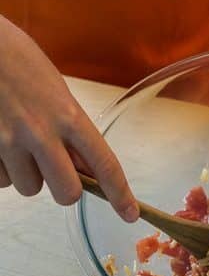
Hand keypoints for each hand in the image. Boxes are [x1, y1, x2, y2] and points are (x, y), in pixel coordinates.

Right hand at [0, 17, 138, 221]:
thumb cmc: (19, 62)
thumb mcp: (55, 89)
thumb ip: (69, 126)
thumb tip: (82, 163)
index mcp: (68, 114)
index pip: (103, 162)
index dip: (120, 193)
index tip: (129, 213)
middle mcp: (41, 132)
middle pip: (66, 192)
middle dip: (63, 188)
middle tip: (56, 169)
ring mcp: (9, 143)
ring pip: (29, 188)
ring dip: (28, 174)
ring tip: (19, 140)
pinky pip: (1, 182)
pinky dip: (3, 169)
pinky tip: (0, 141)